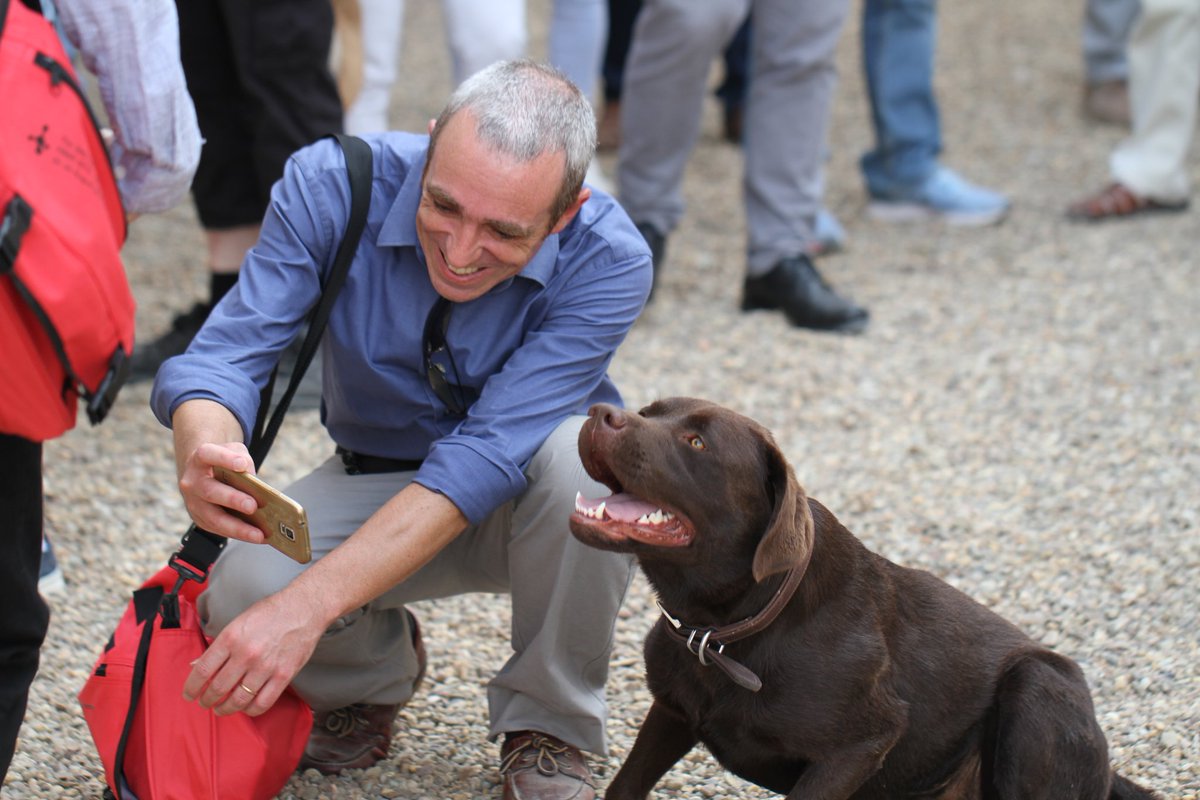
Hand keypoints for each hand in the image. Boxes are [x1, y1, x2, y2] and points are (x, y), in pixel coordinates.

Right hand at [177, 441, 265, 543]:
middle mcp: (192, 481)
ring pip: (213, 518)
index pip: (208, 454)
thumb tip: (256, 484)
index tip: (242, 465)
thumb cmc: (224, 462)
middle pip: (210, 491)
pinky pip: (218, 530)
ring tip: (259, 535)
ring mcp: (193, 503)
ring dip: (238, 528)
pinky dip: (238, 534)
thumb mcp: (234, 452)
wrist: (202, 472)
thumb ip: (244, 461)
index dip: (224, 459)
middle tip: (253, 506)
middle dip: (233, 500)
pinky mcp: (199, 519)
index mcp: (200, 458)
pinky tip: (257, 537)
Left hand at [183, 588, 324, 716]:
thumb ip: (218, 645)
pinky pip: (262, 703)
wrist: (303, 608)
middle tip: (204, 703)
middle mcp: (246, 654)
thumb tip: (197, 665)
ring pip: (238, 700)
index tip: (189, 694)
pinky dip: (250, 710)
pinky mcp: (283, 675)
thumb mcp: (238, 622)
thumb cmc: (270, 612)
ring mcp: (265, 666)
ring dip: (225, 708)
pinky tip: (245, 708)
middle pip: (218, 688)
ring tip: (221, 709)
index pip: (203, 670)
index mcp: (231, 638)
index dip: (191, 687)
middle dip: (206, 700)